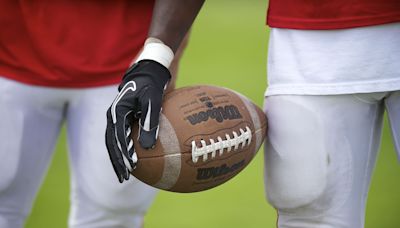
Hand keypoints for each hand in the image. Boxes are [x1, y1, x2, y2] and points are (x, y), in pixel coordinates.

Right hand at [105, 60, 170, 182]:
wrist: (149, 70)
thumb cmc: (152, 83)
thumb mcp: (153, 100)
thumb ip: (150, 122)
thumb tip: (148, 147)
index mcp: (117, 112)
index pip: (118, 138)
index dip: (124, 154)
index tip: (132, 167)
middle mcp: (115, 117)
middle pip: (112, 144)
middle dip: (117, 161)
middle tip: (124, 177)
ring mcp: (119, 118)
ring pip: (115, 142)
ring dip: (120, 158)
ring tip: (126, 173)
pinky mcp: (127, 119)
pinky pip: (124, 137)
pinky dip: (127, 149)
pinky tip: (138, 158)